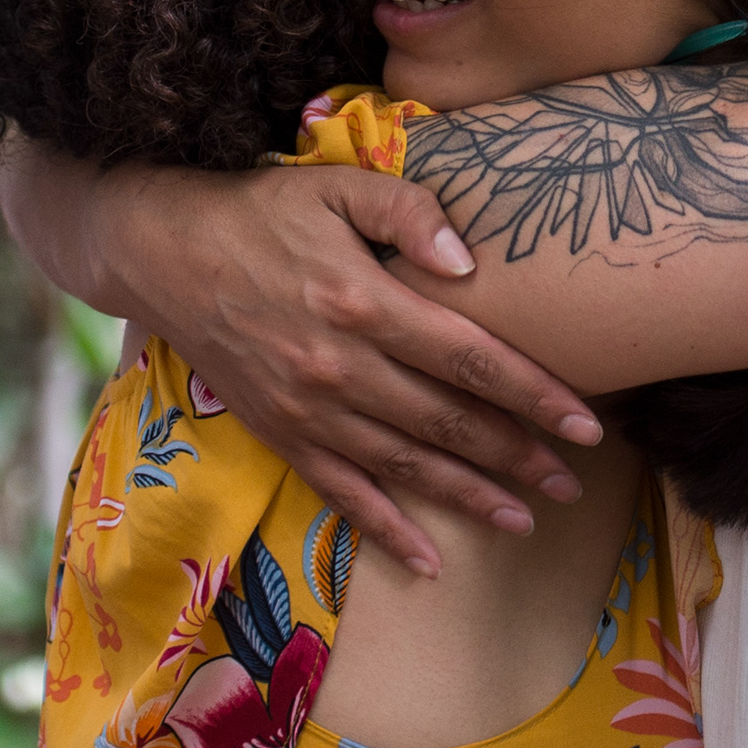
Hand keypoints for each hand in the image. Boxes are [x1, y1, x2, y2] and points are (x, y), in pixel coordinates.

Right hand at [99, 165, 602, 577]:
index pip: (470, 358)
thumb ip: (409, 210)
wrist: (162, 252)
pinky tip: (428, 561)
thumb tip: (469, 263)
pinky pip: (342, 493)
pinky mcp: (281, 434)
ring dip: (469, 498)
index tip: (585, 424)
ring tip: (526, 518)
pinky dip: (386, 531)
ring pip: (405, 467)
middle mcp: (340, 367)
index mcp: (363, 302)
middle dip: (518, 457)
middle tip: (571, 482)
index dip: (533, 394)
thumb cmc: (259, 212)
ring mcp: (308, 409)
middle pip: (448, 423)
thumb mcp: (335, 185)